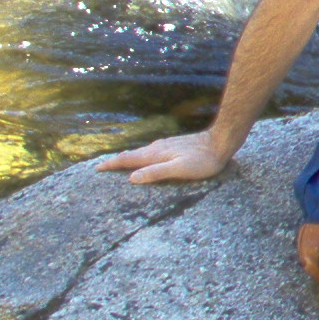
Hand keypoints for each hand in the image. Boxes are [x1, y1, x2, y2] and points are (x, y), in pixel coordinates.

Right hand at [96, 130, 231, 183]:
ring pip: (142, 152)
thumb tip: (132, 178)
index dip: (112, 164)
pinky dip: (142, 155)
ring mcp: (166, 145)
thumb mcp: (180, 169)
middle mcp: (158, 148)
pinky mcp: (175, 146)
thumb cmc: (203, 160)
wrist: (221, 142)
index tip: (97, 168)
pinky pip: (152, 151)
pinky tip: (147, 158)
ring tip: (120, 163)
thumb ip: (156, 172)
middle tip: (102, 167)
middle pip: (132, 155)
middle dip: (116, 161)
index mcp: (156, 154)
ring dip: (129, 158)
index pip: (128, 159)